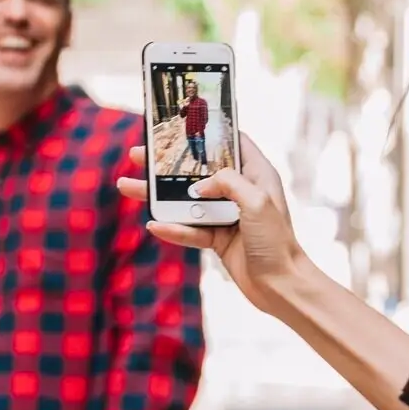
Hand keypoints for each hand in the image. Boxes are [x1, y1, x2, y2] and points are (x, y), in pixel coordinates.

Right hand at [117, 134, 304, 315]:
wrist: (281, 286)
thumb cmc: (277, 242)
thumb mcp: (257, 202)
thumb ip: (227, 182)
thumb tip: (199, 186)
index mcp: (256, 175)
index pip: (232, 142)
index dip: (209, 132)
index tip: (182, 123)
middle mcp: (241, 191)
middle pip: (198, 171)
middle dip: (167, 165)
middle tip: (139, 155)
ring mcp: (227, 216)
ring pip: (187, 201)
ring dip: (159, 196)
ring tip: (127, 187)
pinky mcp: (217, 238)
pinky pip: (190, 229)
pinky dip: (172, 228)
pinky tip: (153, 224)